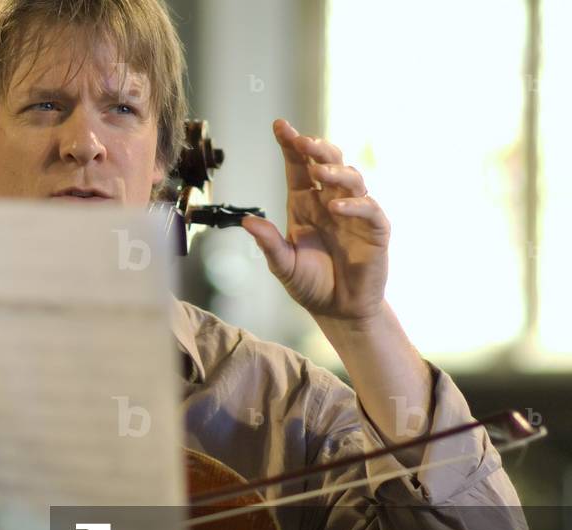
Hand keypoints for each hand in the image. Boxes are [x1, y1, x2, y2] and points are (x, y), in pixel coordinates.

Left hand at [241, 119, 390, 322]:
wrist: (339, 310)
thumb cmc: (311, 284)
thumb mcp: (283, 264)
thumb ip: (268, 243)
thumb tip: (247, 221)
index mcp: (305, 204)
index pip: (298, 167)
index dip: (291, 145)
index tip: (280, 125)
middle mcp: (330, 202)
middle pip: (327, 163)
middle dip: (316, 149)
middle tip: (303, 141)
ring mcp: (355, 214)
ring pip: (351, 179)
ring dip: (335, 171)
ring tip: (319, 171)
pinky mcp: (375, 231)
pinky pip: (369, 210)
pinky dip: (355, 205)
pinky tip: (337, 206)